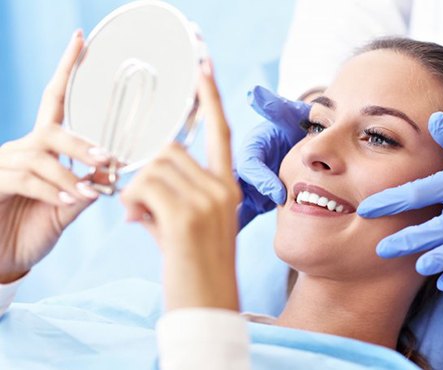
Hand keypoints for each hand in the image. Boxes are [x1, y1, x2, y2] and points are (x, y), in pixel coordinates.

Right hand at [0, 30, 109, 283]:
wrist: (0, 260)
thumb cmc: (31, 230)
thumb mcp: (66, 209)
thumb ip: (86, 189)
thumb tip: (111, 172)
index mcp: (43, 149)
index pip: (55, 101)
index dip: (66, 70)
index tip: (80, 40)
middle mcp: (22, 149)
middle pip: (52, 128)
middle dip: (82, 144)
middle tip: (108, 159)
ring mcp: (5, 164)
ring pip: (41, 153)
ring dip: (70, 172)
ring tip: (90, 192)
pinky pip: (26, 177)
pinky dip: (52, 188)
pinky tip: (68, 199)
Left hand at [121, 59, 240, 310]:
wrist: (208, 306)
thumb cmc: (196, 269)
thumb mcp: (191, 226)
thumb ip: (171, 194)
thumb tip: (136, 181)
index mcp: (227, 187)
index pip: (220, 132)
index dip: (210, 97)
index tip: (203, 65)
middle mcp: (222, 188)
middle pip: (169, 150)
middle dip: (146, 171)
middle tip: (140, 205)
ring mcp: (207, 200)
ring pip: (153, 167)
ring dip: (136, 190)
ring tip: (141, 219)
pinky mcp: (186, 216)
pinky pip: (143, 186)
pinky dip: (131, 202)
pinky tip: (137, 223)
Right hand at [235, 86, 309, 227]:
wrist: (302, 143)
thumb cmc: (295, 127)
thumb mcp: (288, 116)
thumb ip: (276, 108)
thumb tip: (256, 95)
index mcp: (251, 148)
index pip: (250, 164)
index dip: (262, 179)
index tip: (279, 193)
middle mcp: (245, 167)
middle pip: (234, 186)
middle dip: (239, 205)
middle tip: (247, 222)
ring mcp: (247, 186)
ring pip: (233, 204)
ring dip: (232, 219)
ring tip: (226, 239)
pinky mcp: (253, 200)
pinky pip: (241, 215)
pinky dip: (234, 228)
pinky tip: (228, 245)